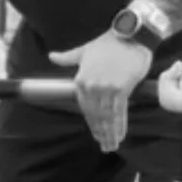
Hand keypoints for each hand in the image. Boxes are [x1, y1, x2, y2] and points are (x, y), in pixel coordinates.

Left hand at [50, 33, 152, 152]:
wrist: (130, 35)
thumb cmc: (108, 43)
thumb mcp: (84, 50)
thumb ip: (67, 58)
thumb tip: (51, 56)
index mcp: (81, 80)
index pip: (85, 108)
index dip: (92, 124)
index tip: (96, 135)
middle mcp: (92, 87)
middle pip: (96, 116)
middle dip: (101, 133)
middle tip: (105, 146)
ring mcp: (106, 89)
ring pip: (107, 117)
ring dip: (110, 133)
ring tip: (112, 145)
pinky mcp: (122, 89)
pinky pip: (120, 111)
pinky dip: (120, 125)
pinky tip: (120, 135)